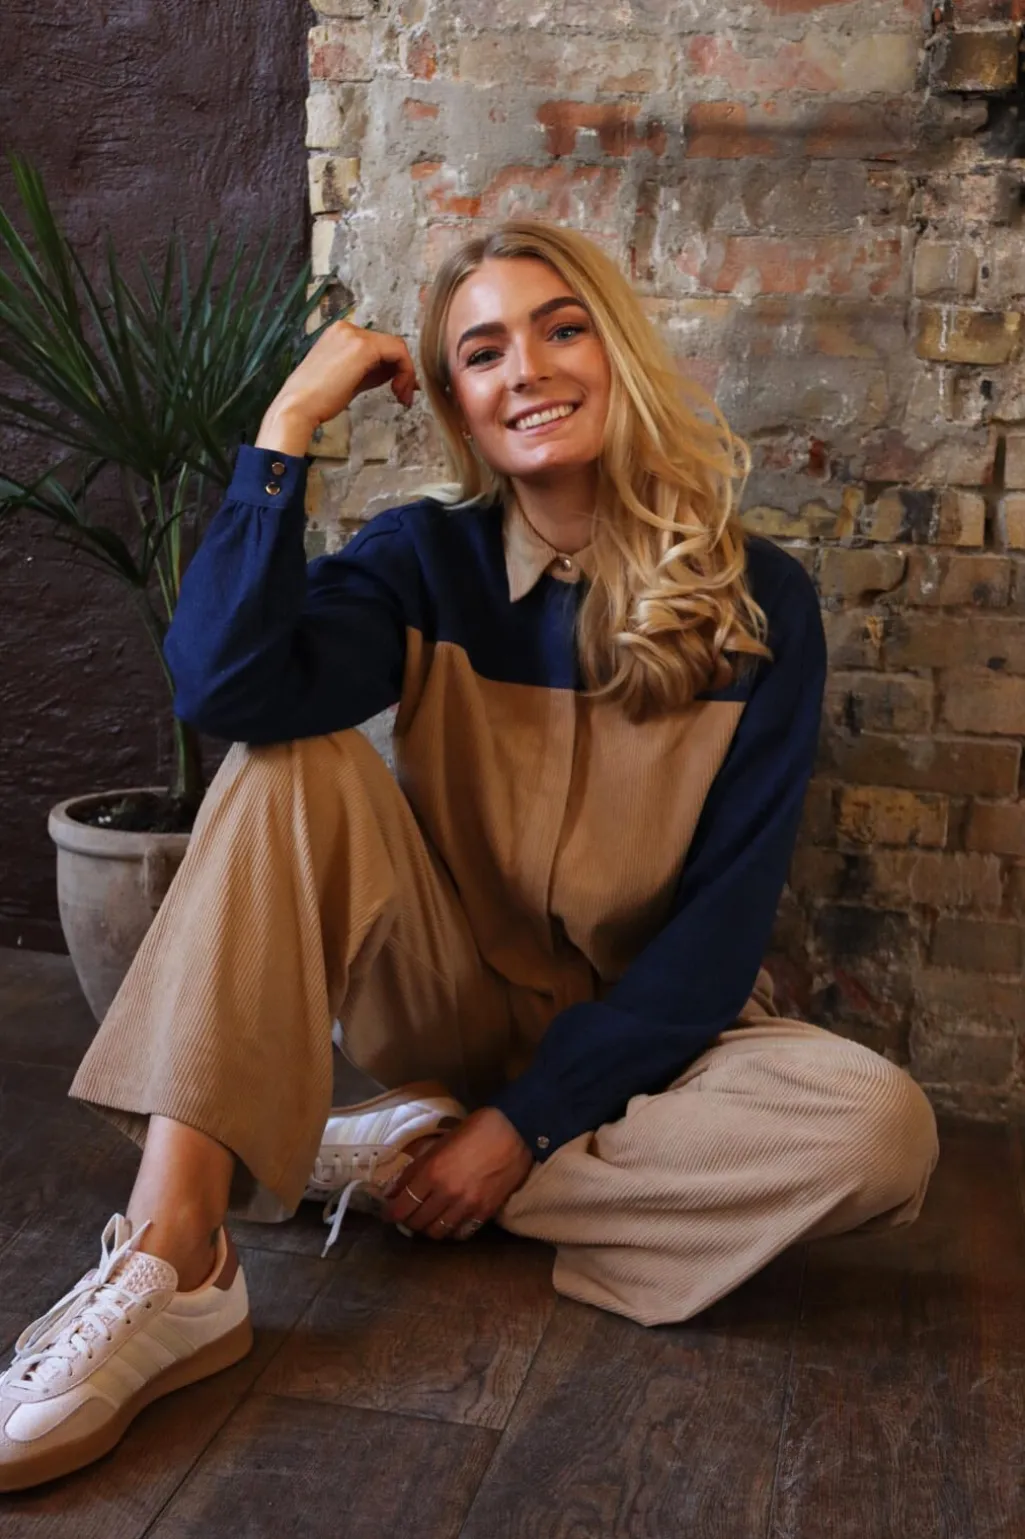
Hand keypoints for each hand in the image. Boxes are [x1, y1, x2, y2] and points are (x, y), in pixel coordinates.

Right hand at [255, 319, 418, 455]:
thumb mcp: (349, 380)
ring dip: (406, 373)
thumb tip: (396, 375)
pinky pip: (398, 352)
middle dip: (402, 371)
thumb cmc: (317, 400)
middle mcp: (347, 328)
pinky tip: (398, 391)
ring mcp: (354, 335)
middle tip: (404, 396)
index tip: (398, 389)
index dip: (394, 367)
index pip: (377, 345)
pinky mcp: (363, 347)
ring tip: (401, 397)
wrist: (298, 407)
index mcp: (340, 334)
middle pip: (388, 344)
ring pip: (396, 347)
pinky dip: (406, 371)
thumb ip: (371, 372)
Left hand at [384, 1108, 533, 1240]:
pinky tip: (450, 1221)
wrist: (514, 1131)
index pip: (402, 1205)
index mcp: (432, 1171)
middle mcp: (447, 1193)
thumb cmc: (474, 1130)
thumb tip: (397, 1186)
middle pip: (416, 1222)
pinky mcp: (485, 1212)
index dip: (391, 1212)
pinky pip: (460, 1233)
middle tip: (407, 1215)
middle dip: (407, 1221)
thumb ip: (418, 1166)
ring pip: (437, 1232)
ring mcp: (467, 1205)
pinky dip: (451, 1231)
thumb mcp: (440, 1143)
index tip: (388, 1212)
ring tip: (428, 1219)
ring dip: (427, 1228)